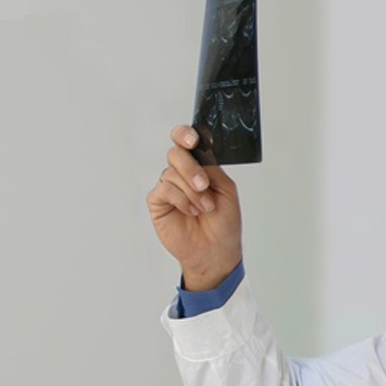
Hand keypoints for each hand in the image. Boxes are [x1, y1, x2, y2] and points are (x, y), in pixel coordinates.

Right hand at [147, 125, 242, 290]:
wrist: (217, 250)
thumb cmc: (224, 222)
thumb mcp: (227, 189)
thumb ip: (213, 168)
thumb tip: (199, 152)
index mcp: (199, 166)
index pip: (186, 142)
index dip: (185, 135)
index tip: (193, 141)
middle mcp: (182, 173)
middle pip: (176, 153)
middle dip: (191, 168)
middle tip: (204, 185)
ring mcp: (168, 187)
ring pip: (171, 173)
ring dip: (192, 191)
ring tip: (205, 208)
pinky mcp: (158, 202)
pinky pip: (164, 190)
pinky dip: (181, 200)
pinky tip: (191, 211)